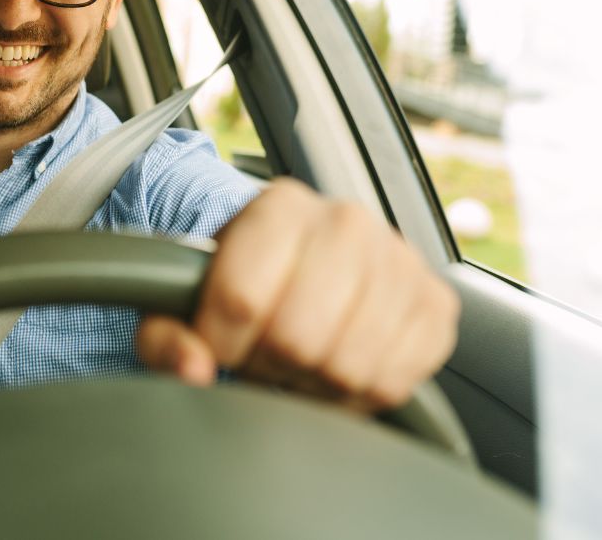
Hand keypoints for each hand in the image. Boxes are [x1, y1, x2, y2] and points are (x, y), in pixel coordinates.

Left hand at [136, 178, 459, 410]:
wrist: (300, 267)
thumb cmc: (239, 285)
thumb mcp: (182, 304)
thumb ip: (165, 336)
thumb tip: (194, 367)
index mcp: (280, 206)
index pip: (242, 296)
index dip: (221, 342)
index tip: (218, 343)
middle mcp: (348, 222)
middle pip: (297, 336)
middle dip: (267, 363)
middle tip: (260, 352)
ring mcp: (401, 261)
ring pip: (346, 365)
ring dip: (311, 382)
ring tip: (296, 358)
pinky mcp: (436, 306)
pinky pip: (393, 381)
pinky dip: (356, 394)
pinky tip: (335, 366)